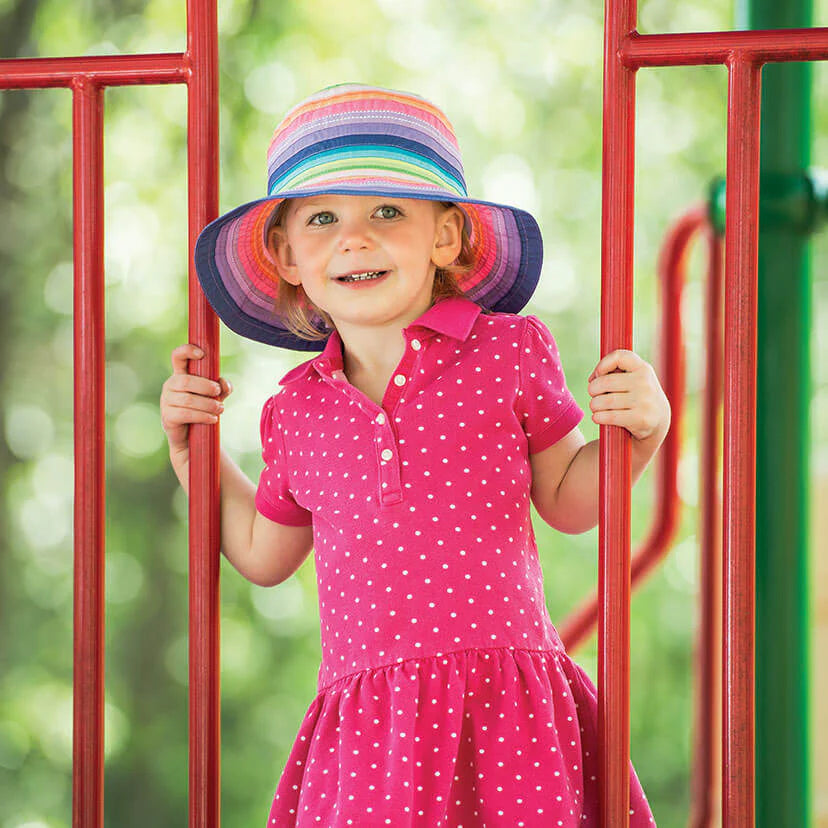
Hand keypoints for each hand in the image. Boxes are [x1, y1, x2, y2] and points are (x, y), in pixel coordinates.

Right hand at [160, 344, 232, 461]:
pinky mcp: (168, 417)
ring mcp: (166, 401)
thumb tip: (224, 383)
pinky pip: (186, 414)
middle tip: (218, 392)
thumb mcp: (215, 396)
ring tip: (220, 409)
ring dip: (207, 404)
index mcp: (180, 375)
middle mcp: (170, 385)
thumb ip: (222, 388)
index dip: (186, 350)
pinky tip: (213, 419)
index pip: (178, 356)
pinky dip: (203, 416)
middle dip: (205, 386)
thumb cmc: (203, 410)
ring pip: (188, 399)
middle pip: (186, 380)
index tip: (201, 353)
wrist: (192, 437)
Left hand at [587, 349, 669, 443]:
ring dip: (594, 405)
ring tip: (595, 407)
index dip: (602, 365)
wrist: (659, 419)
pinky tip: (597, 417)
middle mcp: (645, 383)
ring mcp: (644, 401)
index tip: (597, 375)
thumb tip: (593, 378)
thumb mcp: (635, 378)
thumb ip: (616, 372)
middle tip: (593, 395)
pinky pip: (610, 417)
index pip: (618, 357)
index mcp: (643, 368)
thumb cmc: (638, 395)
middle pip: (605, 382)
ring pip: (604, 401)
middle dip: (592, 389)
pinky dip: (598, 417)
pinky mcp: (641, 419)